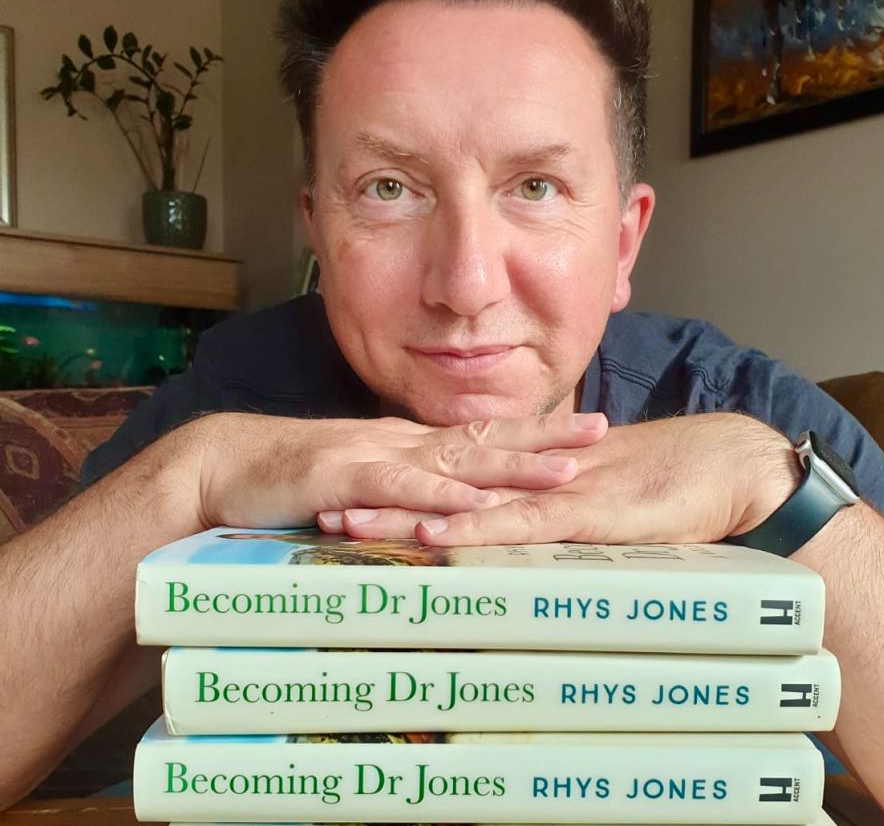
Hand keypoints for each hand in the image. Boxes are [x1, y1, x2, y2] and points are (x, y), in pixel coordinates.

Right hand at [174, 410, 607, 531]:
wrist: (226, 465)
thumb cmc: (294, 478)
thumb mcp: (359, 483)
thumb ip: (401, 492)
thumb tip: (445, 508)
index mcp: (408, 445)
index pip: (482, 433)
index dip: (532, 431)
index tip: (581, 431)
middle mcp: (402, 443)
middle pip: (485, 436)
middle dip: (544, 435)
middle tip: (600, 432)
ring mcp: (375, 456)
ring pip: (456, 458)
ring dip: (512, 464)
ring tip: (565, 470)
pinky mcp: (345, 478)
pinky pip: (401, 487)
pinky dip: (441, 494)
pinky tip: (477, 501)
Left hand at [330, 413, 799, 544]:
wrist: (732, 468)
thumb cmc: (675, 484)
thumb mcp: (605, 499)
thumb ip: (563, 509)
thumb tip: (529, 525)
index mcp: (535, 473)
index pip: (457, 477)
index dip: (405, 482)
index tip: (356, 490)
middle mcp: (534, 477)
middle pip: (443, 484)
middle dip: (383, 493)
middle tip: (322, 499)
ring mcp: (556, 493)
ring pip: (464, 501)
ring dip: (406, 510)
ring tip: (347, 517)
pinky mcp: (586, 515)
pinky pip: (520, 524)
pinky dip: (474, 529)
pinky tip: (432, 534)